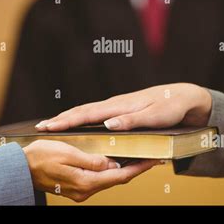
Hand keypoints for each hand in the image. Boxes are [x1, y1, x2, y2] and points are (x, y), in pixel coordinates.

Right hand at [23, 140, 158, 201]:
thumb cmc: (40, 157)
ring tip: (137, 157)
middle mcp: (85, 190)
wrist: (21, 168)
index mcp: (86, 182)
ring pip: (109, 179)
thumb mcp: (68, 153)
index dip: (139, 168)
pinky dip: (110, 171)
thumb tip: (113, 164)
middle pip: (117, 179)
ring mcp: (81, 190)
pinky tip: (115, 162)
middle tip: (150, 157)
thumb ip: (92, 160)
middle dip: (135, 168)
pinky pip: (98, 178)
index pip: (120, 176)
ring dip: (123, 169)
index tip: (153, 160)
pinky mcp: (77, 186)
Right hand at [35, 83, 211, 131]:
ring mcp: (116, 106)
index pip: (87, 114)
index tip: (48, 126)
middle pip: (82, 111)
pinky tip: (78, 123)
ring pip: (87, 111)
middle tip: (40, 127)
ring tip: (52, 125)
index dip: (66, 121)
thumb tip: (108, 125)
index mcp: (120, 106)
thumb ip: (132, 121)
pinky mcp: (120, 109)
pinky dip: (81, 117)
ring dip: (68, 118)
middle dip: (60, 119)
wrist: (183, 96)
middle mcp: (115, 104)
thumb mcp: (155, 116)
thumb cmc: (171, 107)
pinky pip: (95, 113)